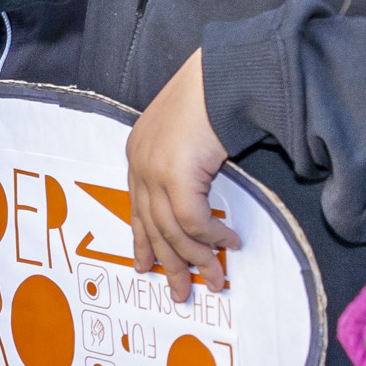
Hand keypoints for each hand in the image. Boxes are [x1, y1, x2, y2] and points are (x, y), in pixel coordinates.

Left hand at [128, 51, 237, 302]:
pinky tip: (229, 244)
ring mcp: (154, 170)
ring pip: (173, 232)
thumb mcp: (188, 134)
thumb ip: (184, 164)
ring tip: (216, 280)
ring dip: (197, 261)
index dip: (142, 241)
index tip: (146, 267)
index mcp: (138, 152)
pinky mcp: (176, 174)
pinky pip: (194, 222)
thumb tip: (198, 195)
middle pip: (152, 227)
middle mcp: (140, 163)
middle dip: (169, 264)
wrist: (222, 73)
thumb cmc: (213, 96)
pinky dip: (212, 238)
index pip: (136, 208)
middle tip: (181, 293)